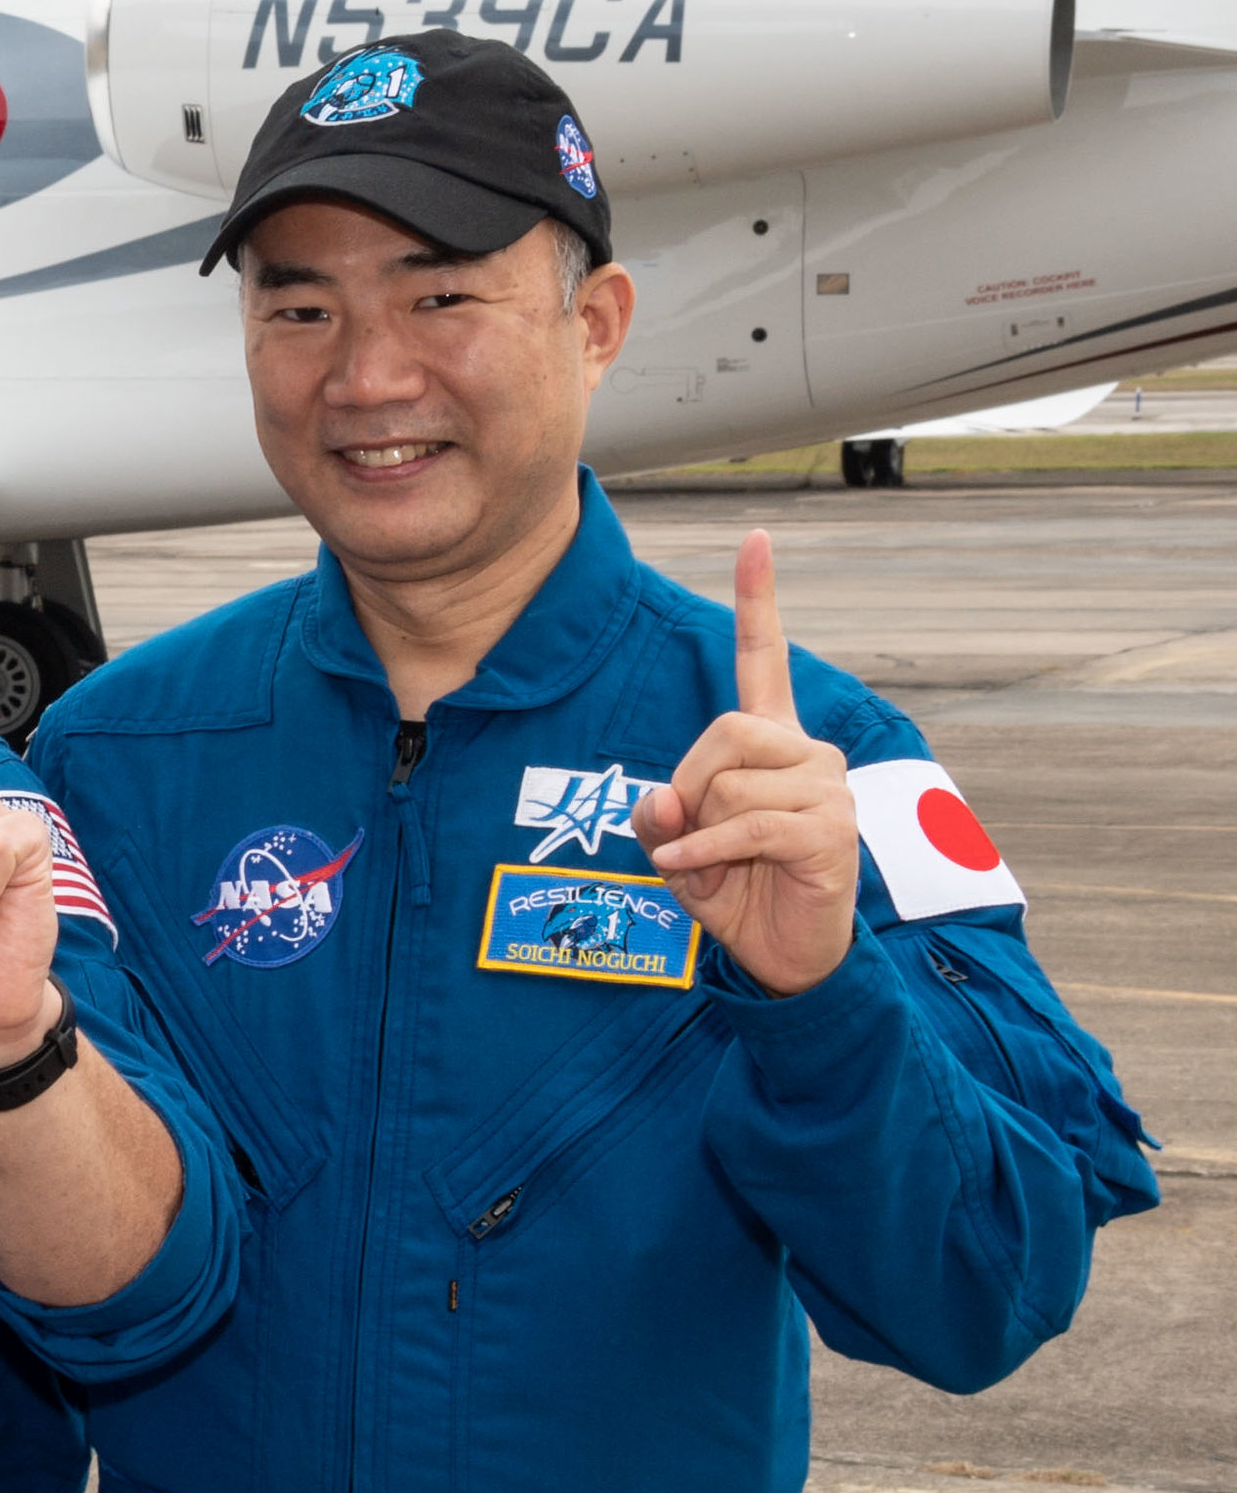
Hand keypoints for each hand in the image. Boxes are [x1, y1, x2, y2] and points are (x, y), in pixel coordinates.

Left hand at [631, 531, 859, 996]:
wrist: (782, 954)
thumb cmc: (732, 888)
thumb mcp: (676, 842)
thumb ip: (660, 811)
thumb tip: (667, 796)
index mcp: (770, 742)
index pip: (764, 659)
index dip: (759, 599)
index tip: (755, 539)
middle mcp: (807, 753)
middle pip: (724, 731)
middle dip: (689, 784)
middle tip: (692, 834)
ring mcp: (826, 790)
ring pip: (731, 781)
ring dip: (702, 830)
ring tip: (715, 862)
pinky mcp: (831, 831)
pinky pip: (748, 823)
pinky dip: (707, 851)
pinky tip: (692, 872)